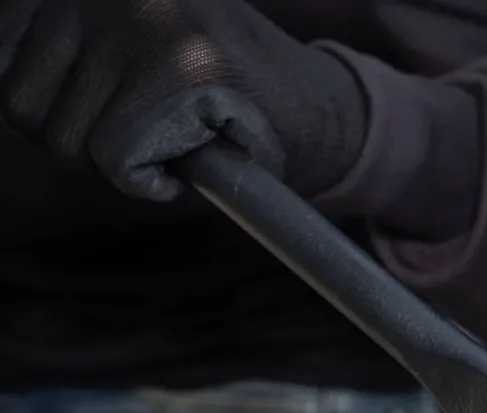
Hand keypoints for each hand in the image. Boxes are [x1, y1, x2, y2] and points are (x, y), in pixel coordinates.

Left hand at [0, 0, 366, 199]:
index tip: (98, 101)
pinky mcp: (185, 69)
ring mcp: (151, 19)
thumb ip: (58, 44)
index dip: (44, 98)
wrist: (314, 110)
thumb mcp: (122, 43)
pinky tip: (192, 151)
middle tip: (148, 126)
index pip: (2, 50)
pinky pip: (118, 160)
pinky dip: (149, 180)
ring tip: (171, 131)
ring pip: (65, 136)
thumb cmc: (212, 91)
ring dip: (113, 159)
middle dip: (78, 137)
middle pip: (21, 101)